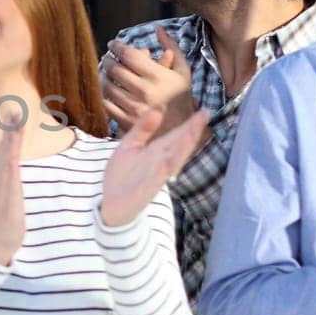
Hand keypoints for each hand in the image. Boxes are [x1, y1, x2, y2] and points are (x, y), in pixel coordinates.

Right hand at [0, 120, 24, 265]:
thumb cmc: (2, 214)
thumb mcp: (7, 189)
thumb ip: (8, 173)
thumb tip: (11, 158)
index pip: (3, 149)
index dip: (8, 131)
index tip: (13, 111)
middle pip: (3, 151)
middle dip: (8, 131)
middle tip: (13, 111)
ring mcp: (1, 191)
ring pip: (5, 163)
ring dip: (10, 145)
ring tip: (15, 127)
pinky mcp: (7, 204)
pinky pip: (9, 184)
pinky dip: (9, 168)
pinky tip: (12, 157)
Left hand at [100, 108, 209, 226]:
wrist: (110, 205)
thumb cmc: (121, 175)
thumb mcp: (129, 145)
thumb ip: (142, 128)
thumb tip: (158, 109)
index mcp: (156, 151)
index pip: (176, 135)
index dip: (190, 124)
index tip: (204, 111)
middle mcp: (160, 162)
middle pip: (179, 145)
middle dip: (192, 131)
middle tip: (205, 114)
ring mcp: (155, 176)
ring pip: (173, 160)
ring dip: (183, 147)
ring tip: (194, 131)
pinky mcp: (146, 190)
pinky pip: (156, 179)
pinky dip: (162, 171)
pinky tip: (167, 161)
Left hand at [101, 27, 196, 135]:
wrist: (182, 130)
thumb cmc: (181, 97)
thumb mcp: (183, 71)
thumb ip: (172, 47)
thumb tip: (158, 28)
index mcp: (157, 76)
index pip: (128, 54)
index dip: (117, 46)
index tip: (113, 44)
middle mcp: (144, 91)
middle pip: (114, 68)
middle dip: (108, 59)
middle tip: (108, 57)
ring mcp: (134, 107)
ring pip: (108, 85)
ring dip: (104, 76)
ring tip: (107, 72)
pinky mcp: (126, 121)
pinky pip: (106, 103)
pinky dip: (104, 95)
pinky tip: (108, 90)